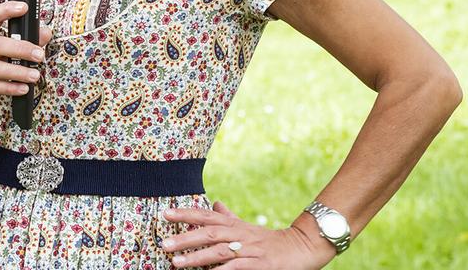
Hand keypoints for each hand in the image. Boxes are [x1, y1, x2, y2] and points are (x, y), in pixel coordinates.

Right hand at [0, 2, 50, 114]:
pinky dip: (10, 88)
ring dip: (18, 72)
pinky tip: (23, 88)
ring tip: (34, 75)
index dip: (6, 10)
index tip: (24, 8)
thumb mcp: (6, 52)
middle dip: (21, 49)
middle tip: (39, 55)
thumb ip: (25, 41)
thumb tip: (45, 33)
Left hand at [162, 202, 334, 268]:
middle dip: (185, 238)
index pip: (206, 216)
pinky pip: (237, 267)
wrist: (302, 247)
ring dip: (196, 257)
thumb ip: (228, 217)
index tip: (165, 214)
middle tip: (164, 244)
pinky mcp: (260, 264)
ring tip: (177, 263)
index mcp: (234, 225)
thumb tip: (213, 204)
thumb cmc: (269, 239)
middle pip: (208, 233)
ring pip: (219, 251)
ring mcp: (249, 249)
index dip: (185, 214)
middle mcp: (239, 234)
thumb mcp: (246, 226)